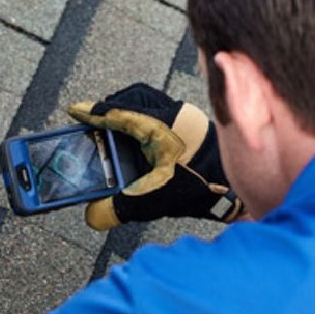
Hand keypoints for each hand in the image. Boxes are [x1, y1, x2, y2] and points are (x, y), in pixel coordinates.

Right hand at [68, 83, 243, 230]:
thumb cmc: (203, 185)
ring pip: (150, 103)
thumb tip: (94, 215)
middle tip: (96, 121)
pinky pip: (164, 114)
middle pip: (134, 98)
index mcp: (159, 125)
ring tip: (117, 131)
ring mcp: (184, 119)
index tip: (75, 111)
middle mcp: (172, 115)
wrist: (239, 187)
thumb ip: (120, 207)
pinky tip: (145, 143)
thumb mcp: (155, 199)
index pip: (118, 111)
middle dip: (112, 107)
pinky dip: (148, 121)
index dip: (94, 112)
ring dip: (131, 112)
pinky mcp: (193, 127)